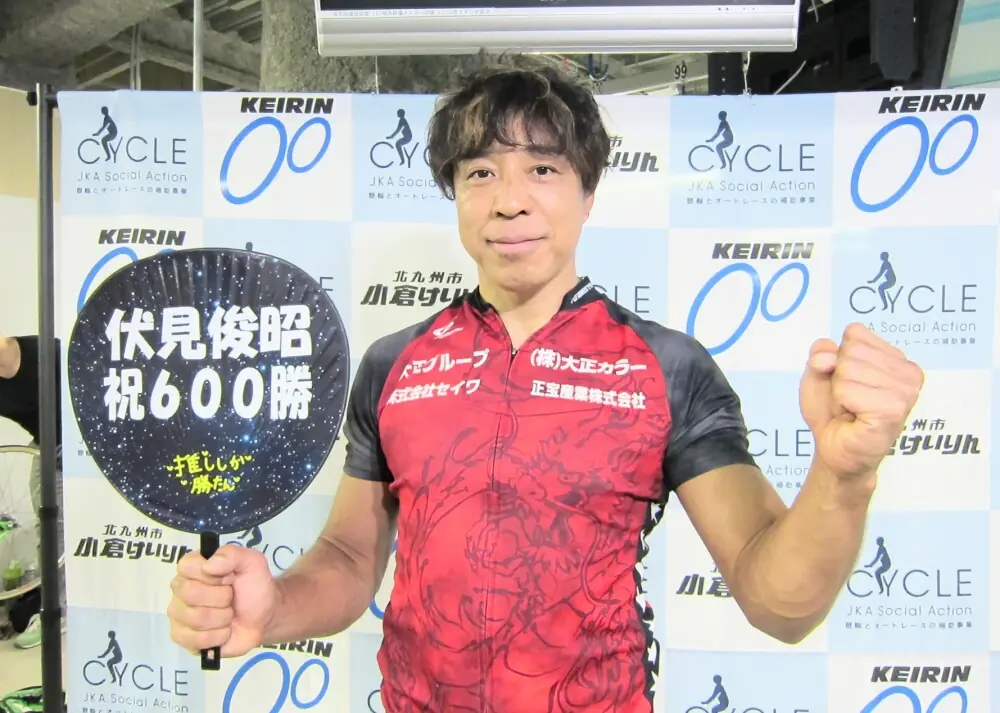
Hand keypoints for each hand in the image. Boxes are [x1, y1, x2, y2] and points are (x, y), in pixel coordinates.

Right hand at [167, 544, 276, 657]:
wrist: (263, 618)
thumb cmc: (254, 587)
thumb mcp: (252, 562)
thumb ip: (232, 555)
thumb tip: (208, 565)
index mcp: (193, 567)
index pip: (187, 567)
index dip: (212, 575)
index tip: (229, 578)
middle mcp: (180, 589)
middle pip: (190, 593)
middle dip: (222, 598)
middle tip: (231, 598)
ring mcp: (178, 615)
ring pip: (195, 618)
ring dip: (222, 618)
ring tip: (229, 615)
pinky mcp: (182, 638)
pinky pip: (194, 639)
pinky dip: (217, 636)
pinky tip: (223, 631)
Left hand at [799, 323, 922, 479]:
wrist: (834, 448)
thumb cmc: (832, 411)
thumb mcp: (819, 373)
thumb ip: (820, 353)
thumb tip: (826, 356)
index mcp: (897, 358)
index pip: (855, 332)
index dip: (839, 358)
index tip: (848, 382)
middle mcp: (909, 371)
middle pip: (850, 349)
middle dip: (838, 376)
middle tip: (849, 400)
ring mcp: (906, 391)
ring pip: (847, 368)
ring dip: (840, 392)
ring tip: (853, 409)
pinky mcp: (893, 409)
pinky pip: (847, 389)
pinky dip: (842, 403)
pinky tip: (855, 418)